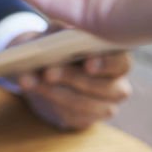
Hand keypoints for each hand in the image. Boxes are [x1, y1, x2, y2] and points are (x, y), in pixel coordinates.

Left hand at [10, 33, 131, 130]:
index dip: (106, 64)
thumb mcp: (60, 32)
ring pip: (83, 104)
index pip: (121, 63)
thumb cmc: (59, 45)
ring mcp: (104, 107)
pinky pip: (70, 116)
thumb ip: (63, 30)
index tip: (87, 63)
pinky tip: (32, 90)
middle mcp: (117, 86)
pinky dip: (47, 102)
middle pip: (102, 87)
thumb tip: (61, 32)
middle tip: (48, 72)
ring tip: (29, 80)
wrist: (45, 69)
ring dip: (53, 92)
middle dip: (72, 78)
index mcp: (118, 59)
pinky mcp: (85, 120)